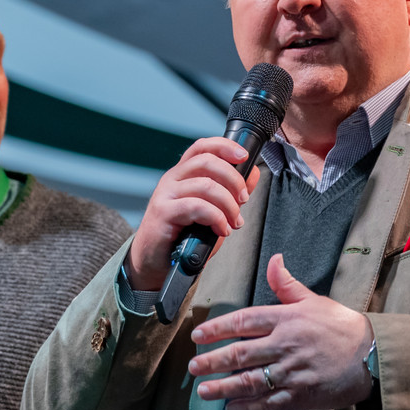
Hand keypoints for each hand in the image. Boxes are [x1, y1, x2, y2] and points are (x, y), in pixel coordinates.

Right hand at [127, 138, 260, 290]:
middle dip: (234, 180)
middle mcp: (173, 179)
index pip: (202, 147)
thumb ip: (232, 192)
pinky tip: (221, 229)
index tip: (244, 156)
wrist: (156, 263)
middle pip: (207, 162)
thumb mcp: (215, 211)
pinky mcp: (163, 213)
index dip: (225, 146)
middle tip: (243, 200)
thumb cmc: (184, 237)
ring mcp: (166, 194)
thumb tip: (253, 173)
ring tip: (234, 221)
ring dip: (228, 204)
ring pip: (206, 185)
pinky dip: (216, 218)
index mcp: (184, 174)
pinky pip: (197, 206)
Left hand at [188, 253, 373, 409]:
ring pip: (250, 381)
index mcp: (286, 319)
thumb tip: (274, 260)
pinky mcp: (301, 395)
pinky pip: (268, 404)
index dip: (217, 328)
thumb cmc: (340, 325)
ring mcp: (292, 372)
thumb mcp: (313, 300)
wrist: (371, 355)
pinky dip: (248, 407)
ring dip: (223, 387)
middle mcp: (285, 345)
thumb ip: (287, 284)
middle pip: (241, 354)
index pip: (244, 321)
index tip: (198, 336)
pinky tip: (231, 408)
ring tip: (203, 391)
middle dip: (213, 361)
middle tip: (193, 367)